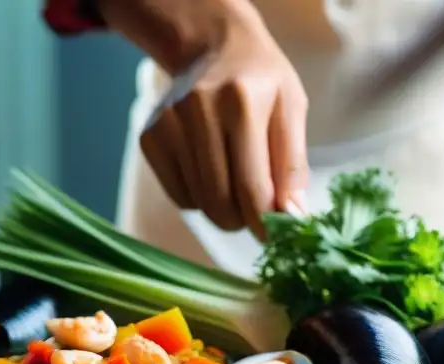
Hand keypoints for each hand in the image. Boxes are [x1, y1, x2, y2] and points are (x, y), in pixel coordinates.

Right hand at [139, 16, 307, 239]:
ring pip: (198, 203)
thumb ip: (292, 165)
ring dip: (222, 209)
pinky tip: (211, 174)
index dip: (266, 222)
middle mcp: (199, 111)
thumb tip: (292, 217)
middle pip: (219, 202)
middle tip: (254, 214)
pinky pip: (178, 195)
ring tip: (235, 185)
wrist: (213, 47)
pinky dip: (198, 199)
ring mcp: (168, 124)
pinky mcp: (150, 136)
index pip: (252, 188)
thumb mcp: (291, 109)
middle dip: (241, 220)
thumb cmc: (261, 82)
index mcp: (242, 102)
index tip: (274, 236)